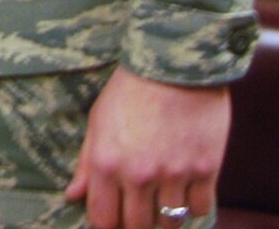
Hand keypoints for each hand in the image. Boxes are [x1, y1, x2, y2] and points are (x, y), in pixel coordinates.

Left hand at [64, 66, 229, 227]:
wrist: (173, 66)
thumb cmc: (129, 90)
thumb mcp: (98, 121)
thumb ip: (86, 163)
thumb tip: (73, 196)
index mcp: (106, 163)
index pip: (104, 218)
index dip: (108, 223)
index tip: (114, 217)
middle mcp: (139, 174)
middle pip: (138, 226)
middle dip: (136, 223)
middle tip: (139, 210)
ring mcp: (174, 174)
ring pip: (170, 222)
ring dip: (166, 216)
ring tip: (162, 199)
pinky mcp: (205, 170)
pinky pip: (200, 209)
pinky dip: (194, 206)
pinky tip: (187, 190)